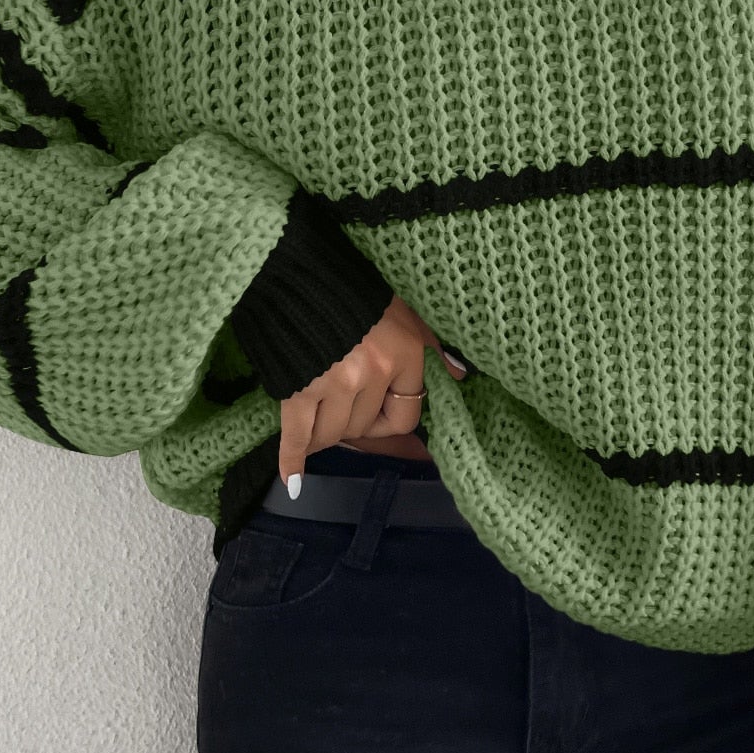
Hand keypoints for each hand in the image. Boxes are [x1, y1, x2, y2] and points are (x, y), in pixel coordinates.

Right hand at [276, 294, 466, 491]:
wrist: (298, 271)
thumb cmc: (355, 292)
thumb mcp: (404, 314)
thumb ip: (431, 350)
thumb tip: (460, 376)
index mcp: (405, 356)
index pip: (406, 418)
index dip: (390, 424)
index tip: (377, 419)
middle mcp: (374, 374)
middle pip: (365, 427)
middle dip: (353, 425)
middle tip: (340, 410)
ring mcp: (335, 384)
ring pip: (334, 434)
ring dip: (325, 435)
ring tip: (316, 424)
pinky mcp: (298, 388)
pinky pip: (297, 435)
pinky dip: (293, 458)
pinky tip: (293, 481)